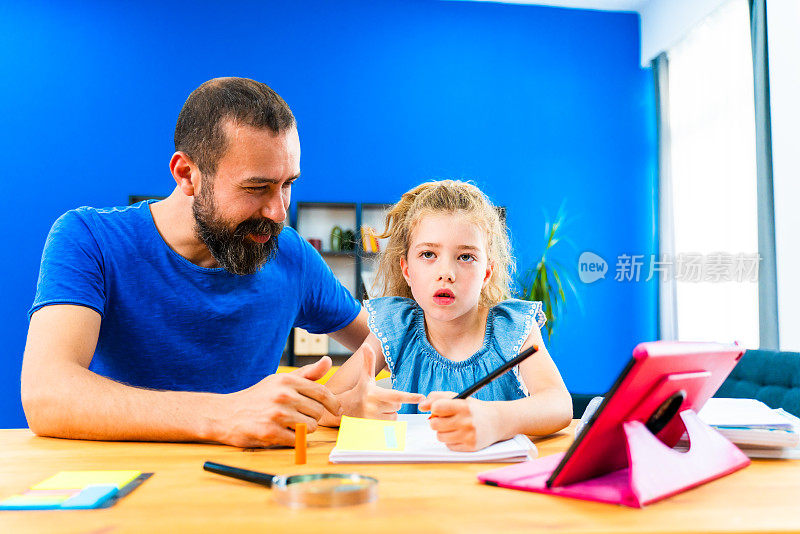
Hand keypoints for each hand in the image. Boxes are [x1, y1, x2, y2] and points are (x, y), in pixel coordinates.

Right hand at [216, 357, 340, 447]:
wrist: (225, 414)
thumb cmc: (257, 397)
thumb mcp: (279, 381)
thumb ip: (306, 374)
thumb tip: (328, 360)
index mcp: (287, 380)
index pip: (321, 392)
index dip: (333, 403)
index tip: (337, 410)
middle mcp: (284, 395)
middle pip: (318, 412)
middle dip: (313, 418)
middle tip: (301, 418)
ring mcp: (277, 414)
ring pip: (310, 427)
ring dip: (304, 430)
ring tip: (290, 426)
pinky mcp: (270, 432)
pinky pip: (297, 440)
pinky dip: (294, 440)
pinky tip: (283, 434)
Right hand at [339, 344, 423, 419]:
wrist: (343, 410)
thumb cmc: (359, 391)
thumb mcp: (364, 377)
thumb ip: (368, 361)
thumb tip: (366, 345)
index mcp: (374, 393)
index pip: (396, 396)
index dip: (409, 396)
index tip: (421, 397)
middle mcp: (374, 408)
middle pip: (397, 407)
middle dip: (393, 404)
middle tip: (381, 400)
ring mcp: (373, 420)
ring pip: (394, 418)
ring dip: (389, 414)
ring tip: (376, 410)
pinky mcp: (373, 430)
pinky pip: (389, 427)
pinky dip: (386, 423)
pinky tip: (376, 418)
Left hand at [420, 392, 499, 451]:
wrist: (497, 421)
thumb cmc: (473, 408)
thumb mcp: (459, 397)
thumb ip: (438, 397)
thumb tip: (420, 405)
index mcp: (464, 406)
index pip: (437, 407)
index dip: (435, 408)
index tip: (439, 409)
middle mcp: (467, 421)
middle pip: (434, 424)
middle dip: (437, 421)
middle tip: (445, 419)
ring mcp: (469, 435)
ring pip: (440, 436)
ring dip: (443, 432)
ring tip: (454, 427)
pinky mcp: (470, 447)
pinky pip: (448, 446)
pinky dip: (451, 441)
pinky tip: (460, 435)